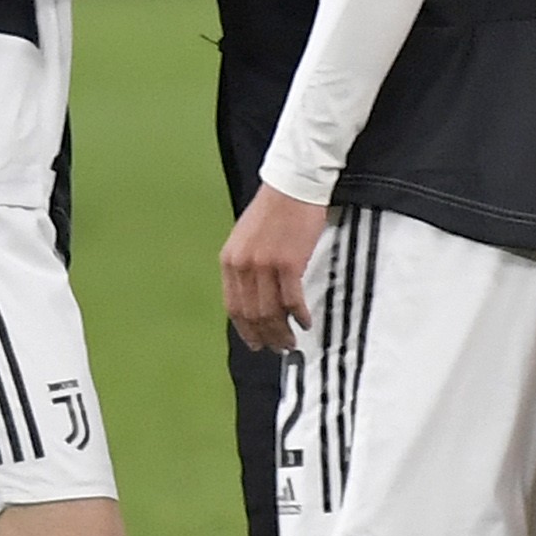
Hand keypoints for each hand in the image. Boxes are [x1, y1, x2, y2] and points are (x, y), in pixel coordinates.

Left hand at [219, 182, 330, 355]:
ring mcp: (265, 266)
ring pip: (271, 312)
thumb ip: (245, 267)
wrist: (292, 187)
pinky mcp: (289, 264)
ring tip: (292, 341)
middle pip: (252, 314)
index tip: (256, 343)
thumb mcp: (246, 239)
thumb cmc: (273, 211)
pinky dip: (299, 316)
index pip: (233, 307)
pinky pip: (292, 300)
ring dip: (283, 331)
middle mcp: (243, 266)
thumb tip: (255, 299)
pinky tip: (306, 322)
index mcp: (229, 261)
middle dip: (266, 336)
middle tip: (278, 348)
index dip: (245, 330)